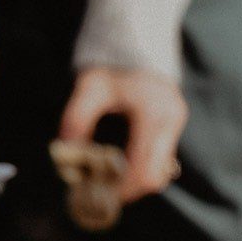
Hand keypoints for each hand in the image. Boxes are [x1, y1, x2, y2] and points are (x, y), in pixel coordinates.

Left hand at [59, 67, 187, 203]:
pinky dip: (141, 170)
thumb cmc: (112, 66)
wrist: (137, 45)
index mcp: (153, 114)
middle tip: (102, 195)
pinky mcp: (173, 128)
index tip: (98, 196)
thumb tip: (65, 152)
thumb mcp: (89, 88)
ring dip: (136, 183)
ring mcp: (175, 126)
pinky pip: (161, 161)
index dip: (122, 188)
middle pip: (156, 176)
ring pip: (161, 172)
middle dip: (129, 190)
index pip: (143, 166)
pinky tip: (120, 168)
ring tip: (108, 182)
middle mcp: (170, 121)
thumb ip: (76, 118)